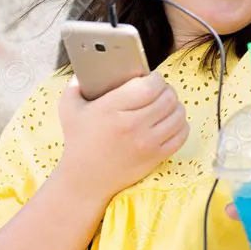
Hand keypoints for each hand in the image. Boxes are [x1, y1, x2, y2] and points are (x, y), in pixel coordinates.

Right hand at [57, 72, 188, 201]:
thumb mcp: (69, 109)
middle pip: (168, 97)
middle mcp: (132, 124)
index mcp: (112, 108)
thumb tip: (85, 70)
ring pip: (178, 114)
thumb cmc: (78, 141)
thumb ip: (74, 85)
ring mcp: (147, 142)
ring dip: (175, 106)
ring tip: (166, 105)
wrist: (85, 180)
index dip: (155, 78)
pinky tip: (171, 122)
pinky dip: (180, 125)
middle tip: (158, 90)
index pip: (149, 85)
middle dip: (166, 89)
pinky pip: (181, 134)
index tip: (150, 78)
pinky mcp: (156, 156)